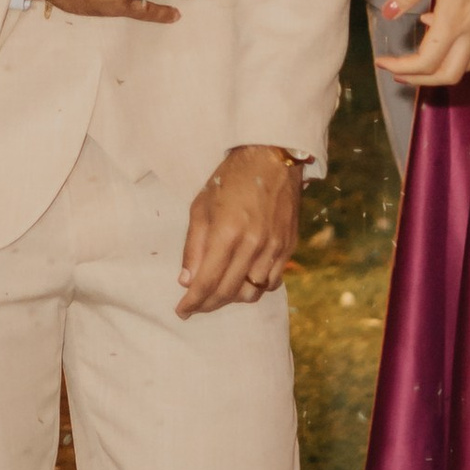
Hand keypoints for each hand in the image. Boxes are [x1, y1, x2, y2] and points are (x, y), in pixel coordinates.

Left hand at [177, 144, 301, 316]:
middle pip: (228, 292)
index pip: (207, 282)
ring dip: (231, 298)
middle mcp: (253, 244)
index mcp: (227, 232)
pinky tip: (242, 281)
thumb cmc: (230, 179)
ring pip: (251, 293)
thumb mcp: (201, 207)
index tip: (181, 311)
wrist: (272, 158)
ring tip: (217, 293)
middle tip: (195, 306)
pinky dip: (254, 288)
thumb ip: (193, 247)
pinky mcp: (288, 247)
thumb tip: (186, 281)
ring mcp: (274, 248)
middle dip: (207, 305)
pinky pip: (271, 282)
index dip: (192, 302)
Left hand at [377, 0, 469, 88]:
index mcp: (455, 17)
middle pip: (447, 75)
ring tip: (414, 63)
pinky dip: (456, 56)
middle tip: (396, 71)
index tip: (381, 62)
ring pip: (465, 68)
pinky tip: (441, 35)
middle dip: (418, 80)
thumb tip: (387, 13)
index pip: (427, 61)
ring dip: (437, 73)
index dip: (401, 68)